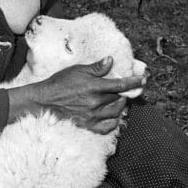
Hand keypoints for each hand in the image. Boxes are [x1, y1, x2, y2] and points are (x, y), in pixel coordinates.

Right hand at [8, 57, 145, 134]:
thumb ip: (96, 68)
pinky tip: (113, 116)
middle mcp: (95, 102)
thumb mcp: (78, 70)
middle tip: (123, 90)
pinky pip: (107, 127)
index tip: (143, 80)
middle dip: (124, 93)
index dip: (133, 82)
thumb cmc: (60, 82)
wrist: (45, 100)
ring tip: (118, 101)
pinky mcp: (87, 125)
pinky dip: (113, 122)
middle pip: (119, 98)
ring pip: (116, 112)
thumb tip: (110, 61)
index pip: (120, 85)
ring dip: (120, 106)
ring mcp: (92, 115)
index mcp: (94, 87)